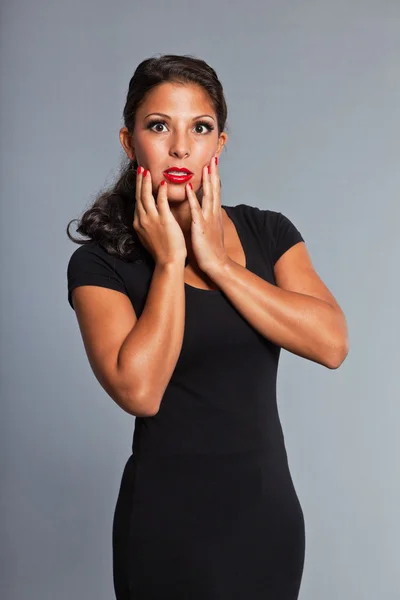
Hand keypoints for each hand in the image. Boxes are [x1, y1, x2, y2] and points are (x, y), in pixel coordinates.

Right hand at [133, 167, 186, 265]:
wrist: (168, 261)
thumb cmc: (162, 250)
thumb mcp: (149, 235)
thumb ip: (148, 224)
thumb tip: (148, 217)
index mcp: (138, 223)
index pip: (137, 201)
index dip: (138, 188)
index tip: (139, 178)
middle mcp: (142, 219)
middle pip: (139, 195)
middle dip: (139, 181)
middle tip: (140, 168)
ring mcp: (152, 219)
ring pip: (146, 196)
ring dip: (146, 182)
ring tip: (147, 171)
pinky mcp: (163, 220)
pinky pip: (161, 202)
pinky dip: (161, 191)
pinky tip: (162, 183)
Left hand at [185, 156, 228, 272]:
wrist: (217, 264)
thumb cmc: (211, 248)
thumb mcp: (210, 229)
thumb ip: (208, 217)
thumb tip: (206, 209)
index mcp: (214, 214)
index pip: (215, 191)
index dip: (215, 177)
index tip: (213, 163)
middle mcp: (213, 213)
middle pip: (215, 189)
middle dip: (214, 173)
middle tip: (213, 157)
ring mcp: (207, 219)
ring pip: (208, 196)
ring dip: (207, 180)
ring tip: (205, 166)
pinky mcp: (200, 226)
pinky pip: (196, 209)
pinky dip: (193, 197)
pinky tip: (189, 187)